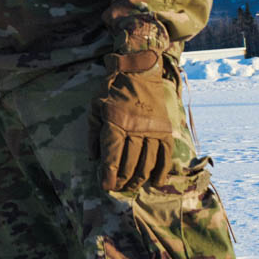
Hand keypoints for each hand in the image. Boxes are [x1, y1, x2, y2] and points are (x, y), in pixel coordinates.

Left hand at [90, 51, 173, 191]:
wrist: (139, 71)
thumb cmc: (113, 89)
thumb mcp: (95, 107)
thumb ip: (93, 133)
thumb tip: (94, 158)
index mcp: (115, 122)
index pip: (112, 156)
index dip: (108, 174)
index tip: (105, 186)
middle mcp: (135, 129)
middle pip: (129, 163)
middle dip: (122, 179)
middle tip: (117, 187)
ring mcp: (153, 130)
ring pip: (147, 163)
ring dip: (139, 178)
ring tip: (131, 186)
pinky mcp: (165, 130)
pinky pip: (165, 156)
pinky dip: (161, 172)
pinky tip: (155, 182)